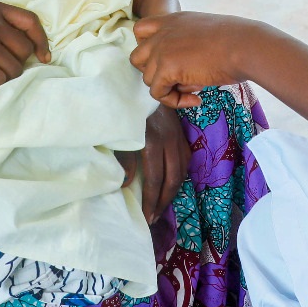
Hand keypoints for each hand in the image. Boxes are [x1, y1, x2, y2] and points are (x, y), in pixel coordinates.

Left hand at [117, 105, 190, 222]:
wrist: (149, 87)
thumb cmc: (129, 109)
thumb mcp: (122, 132)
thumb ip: (124, 157)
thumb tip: (126, 183)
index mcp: (152, 143)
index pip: (153, 180)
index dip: (151, 201)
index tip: (146, 217)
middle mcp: (169, 144)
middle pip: (171, 180)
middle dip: (163, 202)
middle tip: (154, 218)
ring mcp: (178, 140)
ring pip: (181, 173)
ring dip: (172, 193)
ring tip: (161, 207)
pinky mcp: (182, 136)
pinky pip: (185, 162)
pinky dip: (179, 177)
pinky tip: (171, 186)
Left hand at [131, 12, 260, 107]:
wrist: (243, 46)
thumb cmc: (235, 42)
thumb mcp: (204, 34)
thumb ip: (186, 47)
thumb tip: (181, 77)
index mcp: (172, 20)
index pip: (140, 29)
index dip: (148, 48)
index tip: (167, 59)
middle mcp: (162, 33)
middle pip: (137, 58)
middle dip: (154, 72)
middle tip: (177, 78)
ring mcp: (161, 50)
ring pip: (148, 79)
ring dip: (168, 89)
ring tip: (193, 90)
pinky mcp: (166, 69)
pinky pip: (158, 93)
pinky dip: (175, 101)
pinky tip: (196, 98)